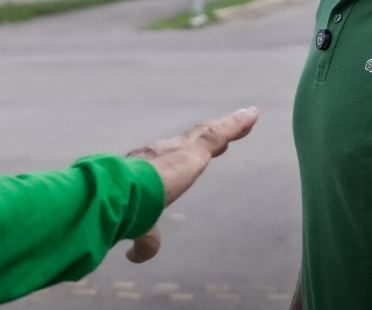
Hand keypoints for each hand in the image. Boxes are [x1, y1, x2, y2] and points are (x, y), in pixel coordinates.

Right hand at [124, 107, 258, 262]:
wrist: (119, 194)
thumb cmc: (125, 210)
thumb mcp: (138, 227)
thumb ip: (144, 240)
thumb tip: (135, 255)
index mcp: (147, 166)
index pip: (170, 159)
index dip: (183, 156)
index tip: (194, 154)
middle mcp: (162, 152)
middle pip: (193, 141)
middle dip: (209, 136)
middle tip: (225, 133)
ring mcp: (179, 149)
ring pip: (208, 133)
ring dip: (228, 125)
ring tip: (247, 117)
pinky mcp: (194, 151)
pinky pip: (220, 134)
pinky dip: (237, 124)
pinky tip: (252, 115)